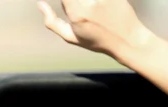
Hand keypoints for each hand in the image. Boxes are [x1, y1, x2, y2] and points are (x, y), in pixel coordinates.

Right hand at [37, 0, 153, 58]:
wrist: (127, 39)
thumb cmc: (97, 41)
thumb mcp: (71, 37)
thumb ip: (52, 22)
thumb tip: (40, 4)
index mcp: (77, 13)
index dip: (65, 0)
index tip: (66, 4)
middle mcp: (90, 2)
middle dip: (73, 2)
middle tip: (75, 8)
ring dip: (84, 2)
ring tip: (92, 11)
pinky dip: (96, 2)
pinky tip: (99, 8)